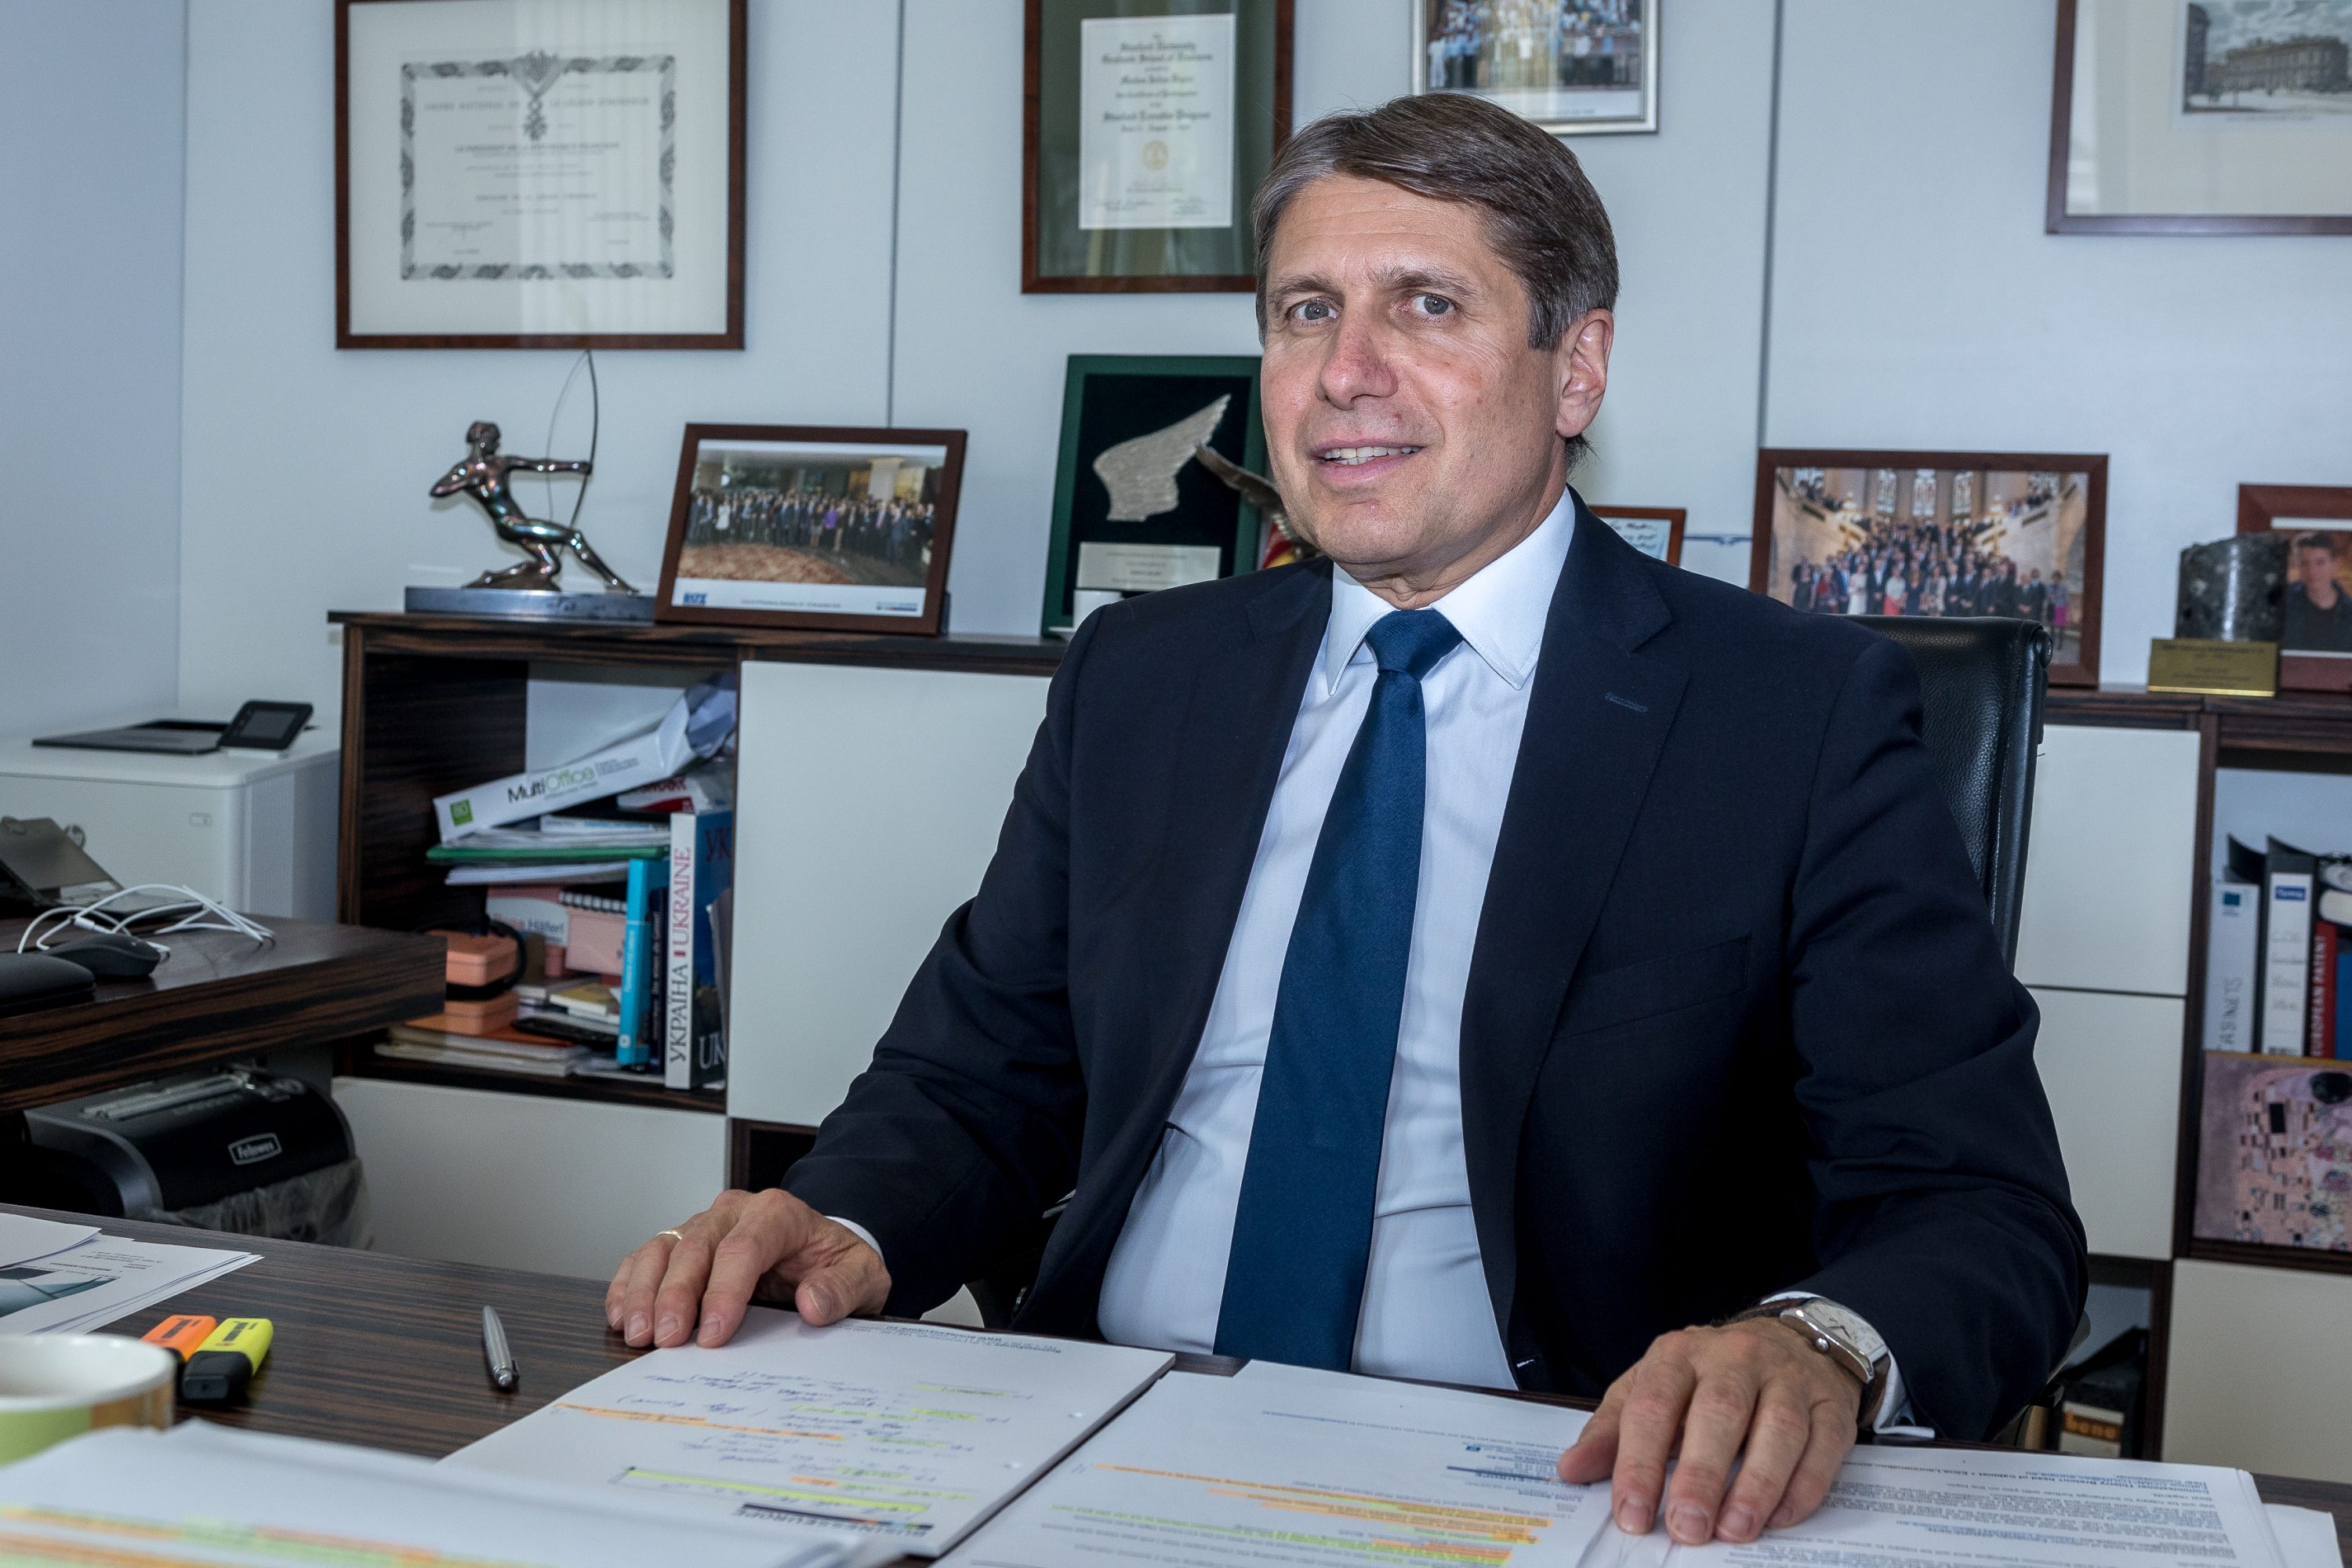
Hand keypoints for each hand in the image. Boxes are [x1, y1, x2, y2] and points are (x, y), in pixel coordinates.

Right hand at [605, 1189, 891, 1349]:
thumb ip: (843, 1289)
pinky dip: (629, 1283)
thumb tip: (814, 1304)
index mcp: (779, 1214)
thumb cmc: (837, 1265)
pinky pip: (648, 1256)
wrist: (825, 1253)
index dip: (724, 1291)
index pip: (744, 1247)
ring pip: (664, 1248)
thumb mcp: (863, 1277)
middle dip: (676, 1295)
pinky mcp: (684, 1243)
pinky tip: (621, 1314)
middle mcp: (736, 1212)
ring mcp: (705, 1225)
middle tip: (665, 1341)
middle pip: (696, 1246)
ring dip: (644, 1291)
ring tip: (636, 1333)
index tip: (712, 1335)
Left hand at [1556, 1318, 1860, 1543]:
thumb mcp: (1652, 1388)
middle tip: (1687, 1528)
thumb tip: (1570, 1470)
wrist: (1790, 1339)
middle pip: (1718, 1413)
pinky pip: (1822, 1445)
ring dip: (1756, 1484)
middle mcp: (1734, 1358)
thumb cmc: (1708, 1377)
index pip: (1653, 1406)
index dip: (1639, 1462)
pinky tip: (1781, 1517)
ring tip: (1735, 1530)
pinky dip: (1803, 1486)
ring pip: (1776, 1428)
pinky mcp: (1829, 1403)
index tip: (1631, 1514)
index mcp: (1679, 1355)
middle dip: (1700, 1475)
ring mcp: (1787, 1377)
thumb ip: (1612, 1430)